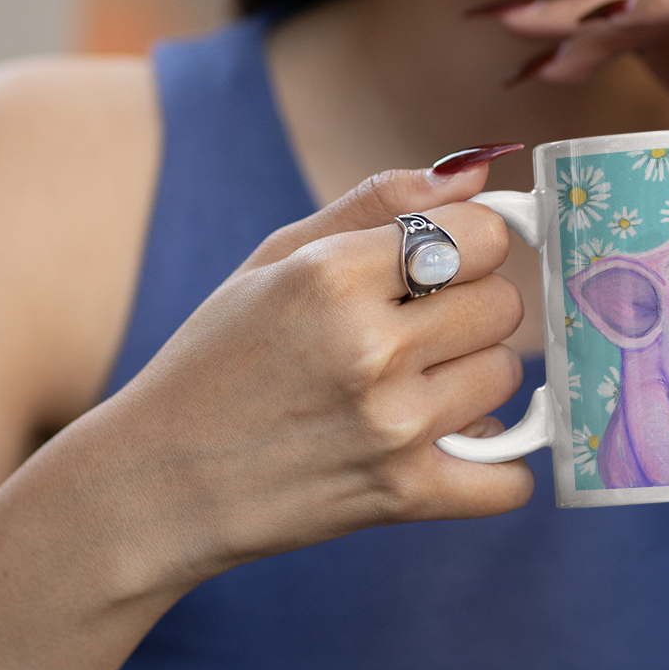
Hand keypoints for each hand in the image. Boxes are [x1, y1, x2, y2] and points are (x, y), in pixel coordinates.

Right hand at [88, 168, 529, 595]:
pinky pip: (509, 478)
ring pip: (507, 375)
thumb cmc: (219, 359)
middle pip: (503, 303)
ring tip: (413, 385)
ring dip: (474, 378)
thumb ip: (379, 204)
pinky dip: (496, 466)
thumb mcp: (276, 258)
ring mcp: (391, 426)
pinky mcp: (402, 496)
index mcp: (332, 275)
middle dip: (471, 309)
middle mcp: (369, 346)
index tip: (445, 263)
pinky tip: (454, 446)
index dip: (471, 244)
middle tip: (419, 329)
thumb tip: (479, 173)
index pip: (481, 234)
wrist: (158, 483)